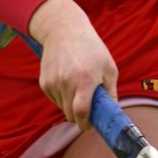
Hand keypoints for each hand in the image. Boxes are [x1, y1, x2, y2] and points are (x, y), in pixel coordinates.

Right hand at [28, 0, 117, 129]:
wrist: (64, 30)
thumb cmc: (91, 48)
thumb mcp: (109, 67)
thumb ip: (111, 92)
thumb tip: (113, 112)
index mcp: (85, 80)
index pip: (81, 112)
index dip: (85, 125)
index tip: (89, 126)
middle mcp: (66, 82)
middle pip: (70, 114)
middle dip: (79, 116)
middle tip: (88, 107)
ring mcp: (53, 82)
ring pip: (62, 107)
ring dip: (70, 105)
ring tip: (77, 87)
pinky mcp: (44, 82)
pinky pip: (54, 99)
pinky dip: (61, 97)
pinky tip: (67, 81)